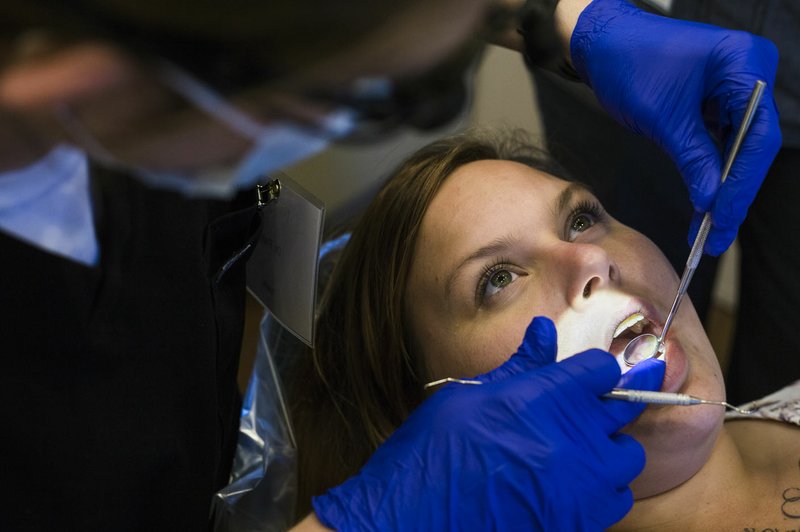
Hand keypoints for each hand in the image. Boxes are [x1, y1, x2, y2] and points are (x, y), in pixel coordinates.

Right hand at [312, 317, 664, 529]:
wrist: (415, 518)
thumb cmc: (434, 452)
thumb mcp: (469, 395)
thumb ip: (519, 366)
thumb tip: (542, 330)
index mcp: (544, 398)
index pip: (601, 369)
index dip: (593, 369)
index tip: (585, 377)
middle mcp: (572, 439)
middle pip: (624, 408)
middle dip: (607, 404)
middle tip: (583, 411)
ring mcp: (580, 484)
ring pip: (628, 456)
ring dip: (609, 449)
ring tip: (577, 452)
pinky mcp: (580, 521)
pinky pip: (618, 499)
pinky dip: (605, 490)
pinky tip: (574, 485)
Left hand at [570, 0, 781, 254]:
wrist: (602, 43)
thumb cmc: (628, 64)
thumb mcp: (662, 119)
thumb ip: (694, 159)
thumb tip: (711, 201)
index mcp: (745, 63)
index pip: (757, 135)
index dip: (741, 183)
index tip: (723, 219)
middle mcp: (749, 72)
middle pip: (753, 145)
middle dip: (734, 193)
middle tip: (718, 236)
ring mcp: (736, 86)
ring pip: (739, 148)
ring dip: (724, 189)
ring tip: (710, 231)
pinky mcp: (719, 100)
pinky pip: (722, 141)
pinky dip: (712, 172)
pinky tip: (705, 205)